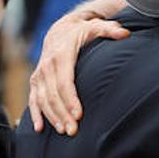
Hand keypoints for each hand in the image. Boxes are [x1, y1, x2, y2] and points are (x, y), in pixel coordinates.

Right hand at [27, 11, 129, 133]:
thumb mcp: (95, 27)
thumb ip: (109, 30)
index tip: (79, 115)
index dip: (71, 99)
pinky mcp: (35, 82)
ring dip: (52, 116)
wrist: (59, 31)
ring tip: (63, 130)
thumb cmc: (81, 32)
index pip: (65, 81)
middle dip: (63, 113)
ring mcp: (39, 74)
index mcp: (61, 54)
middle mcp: (47, 65)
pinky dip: (35, 114)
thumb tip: (125, 33)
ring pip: (43, 99)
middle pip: (53, 94)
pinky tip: (39, 129)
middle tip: (73, 130)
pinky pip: (33, 100)